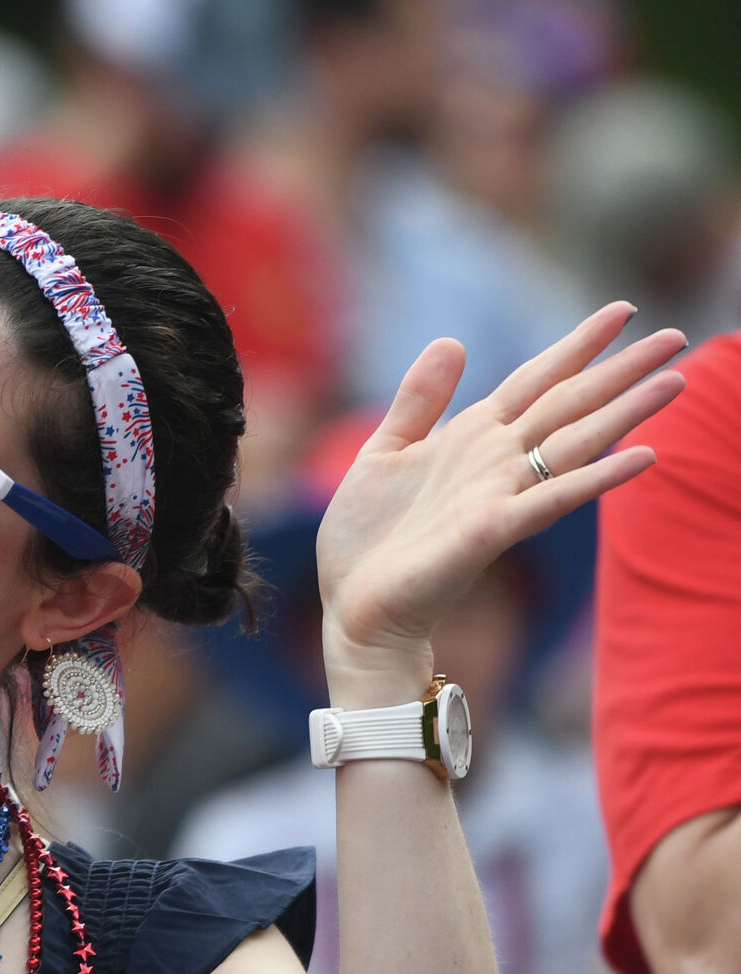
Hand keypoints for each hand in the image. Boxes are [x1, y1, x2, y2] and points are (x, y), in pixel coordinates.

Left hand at [315, 303, 684, 703]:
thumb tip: (452, 340)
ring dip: (625, 412)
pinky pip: (553, 499)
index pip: (535, 381)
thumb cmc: (366, 539)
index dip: (576, 346)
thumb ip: (418, 401)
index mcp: (469, 439)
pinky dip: (598, 479)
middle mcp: (495, 463)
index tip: (622, 310)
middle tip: (676, 336)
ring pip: (574, 443)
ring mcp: (498, 496)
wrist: (354, 605)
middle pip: (568, 405)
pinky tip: (644, 457)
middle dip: (620, 370)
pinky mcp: (491, 532)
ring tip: (675, 380)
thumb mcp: (382, 453)